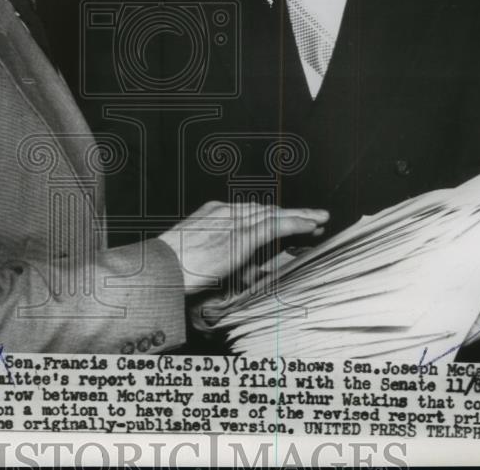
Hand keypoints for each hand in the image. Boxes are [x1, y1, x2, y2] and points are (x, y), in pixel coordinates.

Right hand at [157, 201, 328, 293]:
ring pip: (273, 214)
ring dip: (299, 217)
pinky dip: (294, 223)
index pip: (251, 211)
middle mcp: (224, 212)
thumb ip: (228, 260)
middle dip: (291, 213)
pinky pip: (274, 226)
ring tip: (319, 220)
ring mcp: (232, 222)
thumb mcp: (203, 259)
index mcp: (213, 213)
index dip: (274, 215)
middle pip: (265, 209)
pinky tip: (310, 225)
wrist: (160, 270)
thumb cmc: (173, 270)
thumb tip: (253, 270)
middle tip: (313, 217)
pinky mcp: (239, 236)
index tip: (289, 219)